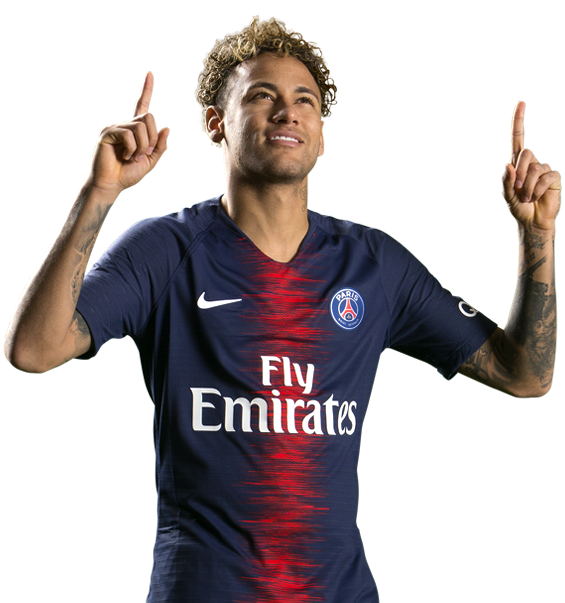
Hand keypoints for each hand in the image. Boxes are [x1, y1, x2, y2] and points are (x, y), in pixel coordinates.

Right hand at [88, 73, 168, 197]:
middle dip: (152, 139)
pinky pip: (128, 134)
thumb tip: (166, 128)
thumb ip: (159, 146)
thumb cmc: (128, 173)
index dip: (146, 90)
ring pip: (140, 126)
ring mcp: (115, 128)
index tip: (150, 74)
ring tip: (134, 157)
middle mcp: (124, 125)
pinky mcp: (107, 133)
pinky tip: (125, 157)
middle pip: (148, 118)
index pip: (142, 106)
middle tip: (144, 154)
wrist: (112, 184)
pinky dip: (132, 149)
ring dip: (143, 146)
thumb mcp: (150, 160)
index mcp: (135, 130)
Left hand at [503, 102, 559, 230]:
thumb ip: (507, 181)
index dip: (519, 122)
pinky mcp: (553, 177)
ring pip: (534, 169)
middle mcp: (531, 163)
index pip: (518, 139)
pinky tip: (535, 198)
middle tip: (517, 190)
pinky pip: (544, 178)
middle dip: (519, 173)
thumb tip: (508, 164)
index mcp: (517, 163)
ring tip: (526, 198)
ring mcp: (543, 169)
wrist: (531, 220)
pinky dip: (536, 191)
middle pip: (525, 154)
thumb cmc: (518, 207)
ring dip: (526, 187)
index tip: (521, 103)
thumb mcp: (507, 196)